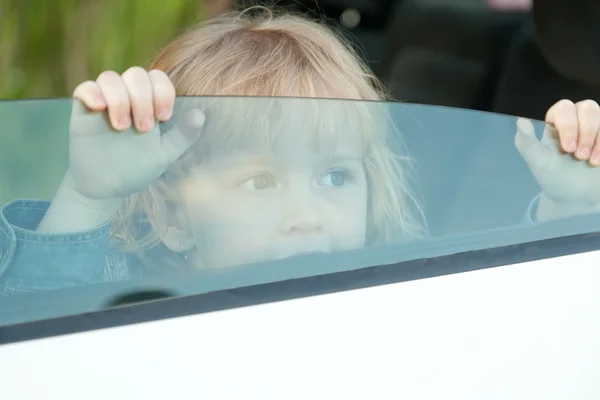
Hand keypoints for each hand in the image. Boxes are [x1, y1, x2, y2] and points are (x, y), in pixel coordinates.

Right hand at [66, 67, 204, 200]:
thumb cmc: (136, 168)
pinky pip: (84, 88)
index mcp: (149, 103)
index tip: (164, 117)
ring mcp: (104, 102)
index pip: (157, 78)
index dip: (163, 91)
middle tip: (143, 129)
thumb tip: (200, 114)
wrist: (107, 188)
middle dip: (142, 99)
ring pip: (110, 78)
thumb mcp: (165, 154)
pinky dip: (92, 93)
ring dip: (119, 99)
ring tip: (122, 127)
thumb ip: (183, 135)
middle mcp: (127, 98)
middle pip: (136, 74)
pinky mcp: (83, 111)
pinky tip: (99, 108)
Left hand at [515, 99, 599, 218]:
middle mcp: (577, 121)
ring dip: (597, 139)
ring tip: (591, 162)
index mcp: (556, 124)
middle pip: (587, 107)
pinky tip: (599, 161)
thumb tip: (521, 120)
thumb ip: (526, 142)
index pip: (563, 108)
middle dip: (585, 132)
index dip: (568, 125)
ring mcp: (595, 128)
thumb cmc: (553, 177)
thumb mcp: (537, 162)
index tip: (567, 149)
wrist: (576, 197)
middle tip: (579, 156)